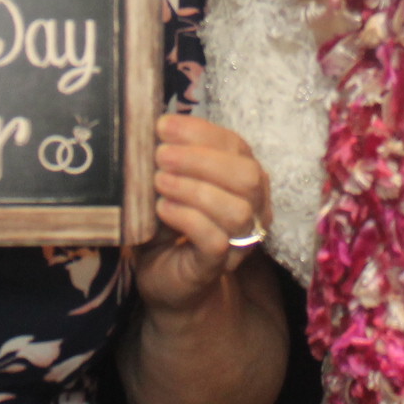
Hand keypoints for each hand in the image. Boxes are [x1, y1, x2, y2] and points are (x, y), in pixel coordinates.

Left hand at [135, 115, 272, 314]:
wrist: (164, 279)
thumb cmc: (167, 223)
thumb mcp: (166, 182)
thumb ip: (167, 157)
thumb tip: (151, 124)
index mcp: (240, 176)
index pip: (235, 145)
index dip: (200, 132)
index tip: (163, 126)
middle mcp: (252, 206)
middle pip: (248, 175)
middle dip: (201, 159)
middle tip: (161, 156)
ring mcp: (239, 239)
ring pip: (238, 210)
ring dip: (195, 190)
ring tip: (159, 183)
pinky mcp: (218, 266)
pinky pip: (217, 240)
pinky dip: (188, 219)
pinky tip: (163, 210)